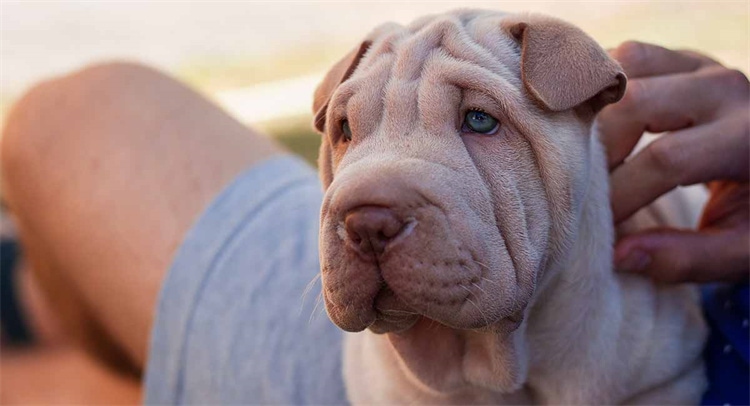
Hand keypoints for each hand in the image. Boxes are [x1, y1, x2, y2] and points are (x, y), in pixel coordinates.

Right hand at [598, 41, 748, 282]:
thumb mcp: (741, 250)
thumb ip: (686, 258)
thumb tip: (618, 255)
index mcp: (746, 137)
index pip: (666, 159)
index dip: (621, 195)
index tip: (599, 227)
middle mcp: (725, 89)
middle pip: (634, 101)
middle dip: (596, 148)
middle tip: (582, 188)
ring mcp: (701, 65)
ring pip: (625, 62)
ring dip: (592, 104)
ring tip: (579, 149)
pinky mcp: (681, 59)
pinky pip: (626, 56)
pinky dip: (598, 83)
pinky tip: (587, 121)